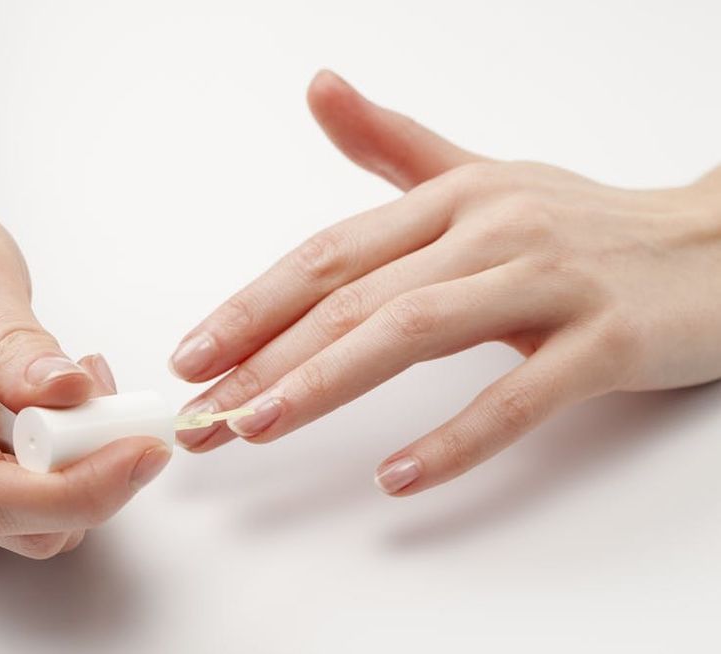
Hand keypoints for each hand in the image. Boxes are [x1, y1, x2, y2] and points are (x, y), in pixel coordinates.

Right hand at [0, 180, 170, 557]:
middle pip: (13, 521)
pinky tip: (64, 400)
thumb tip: (67, 396)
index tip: (143, 450)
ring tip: (82, 379)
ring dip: (82, 464)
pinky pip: (23, 499)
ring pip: (28, 520)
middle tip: (116, 396)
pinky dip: (65, 461)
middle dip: (91, 473)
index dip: (76, 491)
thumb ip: (16, 342)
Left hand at [169, 70, 720, 495]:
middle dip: (265, 357)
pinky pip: (518, 397)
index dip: (253, 305)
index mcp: (451, 199)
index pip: (328, 255)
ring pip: (414, 334)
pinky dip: (454, 440)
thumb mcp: (482, 174)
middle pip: (353, 297)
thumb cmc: (583, 221)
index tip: (193, 353)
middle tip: (200, 413)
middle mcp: (488, 230)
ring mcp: (546, 283)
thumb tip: (319, 89)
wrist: (715, 246)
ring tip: (256, 428)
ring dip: (325, 384)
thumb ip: (394, 145)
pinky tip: (396, 478)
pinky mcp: (603, 341)